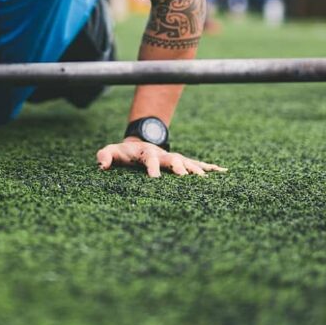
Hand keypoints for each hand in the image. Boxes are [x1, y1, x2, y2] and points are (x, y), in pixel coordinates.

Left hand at [96, 140, 226, 178]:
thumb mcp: (112, 151)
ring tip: (205, 179)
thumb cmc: (124, 153)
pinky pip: (198, 164)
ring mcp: (175, 158)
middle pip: (173, 159)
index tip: (154, 179)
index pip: (149, 159)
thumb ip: (105, 155)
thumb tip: (102, 166)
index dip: (152, 168)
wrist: (138, 145)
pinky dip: (211, 167)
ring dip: (196, 169)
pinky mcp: (183, 163)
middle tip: (183, 176)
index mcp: (146, 152)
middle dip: (178, 167)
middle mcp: (164, 155)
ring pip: (188, 162)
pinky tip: (223, 172)